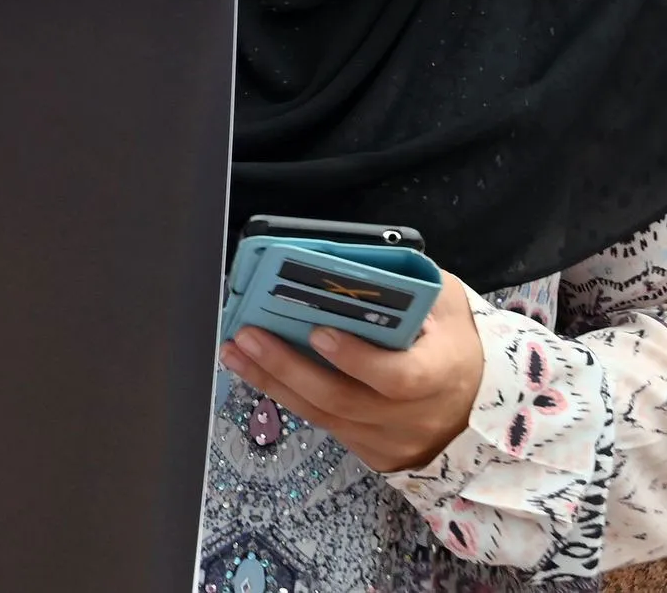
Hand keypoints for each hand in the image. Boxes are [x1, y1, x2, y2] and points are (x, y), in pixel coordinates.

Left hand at [221, 288, 484, 473]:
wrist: (480, 403)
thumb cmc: (454, 342)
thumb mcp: (444, 304)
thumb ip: (406, 287)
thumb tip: (345, 264)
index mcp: (442, 374)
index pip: (400, 377)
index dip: (357, 359)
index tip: (317, 332)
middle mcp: (416, 415)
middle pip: (344, 400)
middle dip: (288, 366)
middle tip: (248, 334)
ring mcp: (393, 439)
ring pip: (325, 416)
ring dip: (272, 381)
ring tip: (235, 350)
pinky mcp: (374, 452)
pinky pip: (325, 426)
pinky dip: (287, 398)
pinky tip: (257, 372)